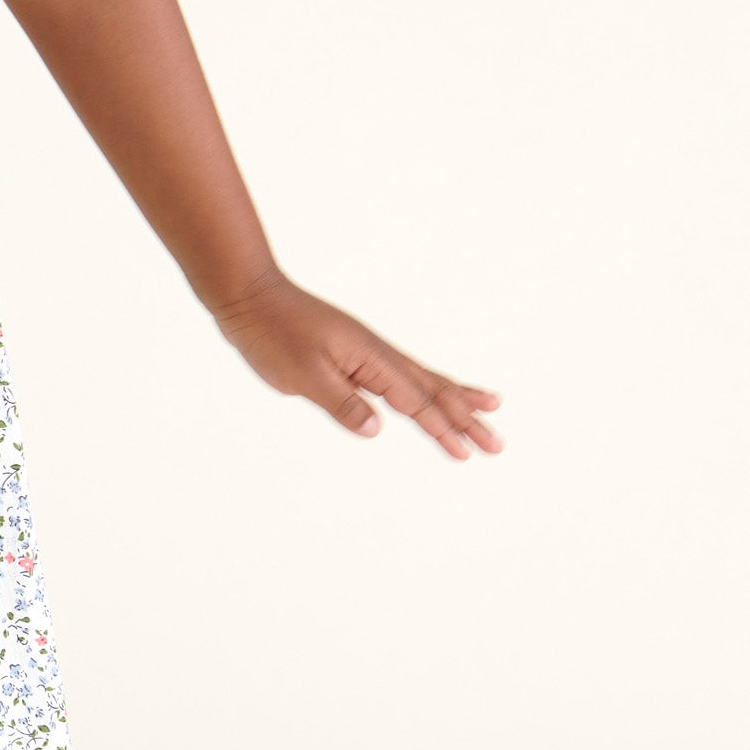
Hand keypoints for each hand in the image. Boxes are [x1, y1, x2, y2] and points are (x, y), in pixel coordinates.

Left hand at [211, 274, 501, 458]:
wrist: (252, 296)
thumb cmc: (271, 336)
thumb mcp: (301, 375)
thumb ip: (340, 402)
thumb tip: (377, 429)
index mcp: (370, 360)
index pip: (415, 403)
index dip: (442, 430)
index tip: (467, 453)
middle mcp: (379, 354)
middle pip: (434, 391)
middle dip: (466, 418)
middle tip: (498, 443)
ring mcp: (371, 351)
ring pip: (425, 380)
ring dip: (457, 398)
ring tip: (492, 406)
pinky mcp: (358, 353)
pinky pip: (403, 374)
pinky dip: (427, 385)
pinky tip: (433, 391)